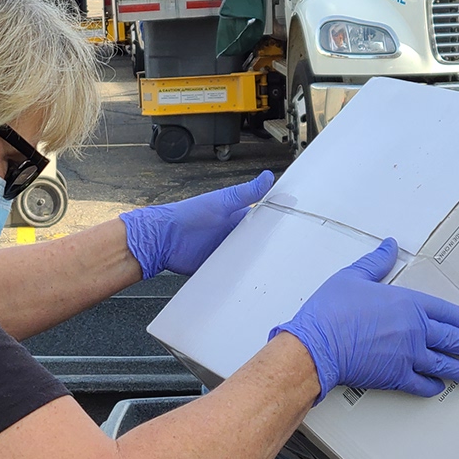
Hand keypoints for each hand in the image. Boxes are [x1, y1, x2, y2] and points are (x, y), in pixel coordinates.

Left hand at [119, 170, 274, 277]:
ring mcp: (225, 253)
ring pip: (247, 260)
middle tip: (287, 255)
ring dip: (255, 265)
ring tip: (273, 271)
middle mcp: (233, 236)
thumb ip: (245, 193)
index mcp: (238, 218)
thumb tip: (266, 177)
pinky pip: (232, 274)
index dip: (277, 226)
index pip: (263, 222)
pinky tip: (251, 282)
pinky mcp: (216, 268)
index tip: (294, 230)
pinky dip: (240, 277)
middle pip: (258, 244)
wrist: (164, 238)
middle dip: (270, 250)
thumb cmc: (189, 215)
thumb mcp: (222, 201)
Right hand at [271, 238, 458, 400]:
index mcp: (408, 304)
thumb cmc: (331, 310)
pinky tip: (438, 387)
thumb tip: (389, 244)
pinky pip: (421, 384)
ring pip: (444, 364)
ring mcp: (407, 356)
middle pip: (453, 339)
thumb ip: (376, 262)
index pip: (446, 312)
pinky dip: (432, 386)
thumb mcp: (353, 276)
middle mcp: (414, 330)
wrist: (317, 345)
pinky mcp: (395, 377)